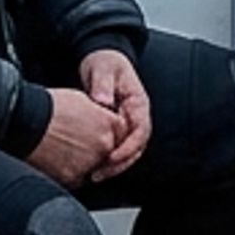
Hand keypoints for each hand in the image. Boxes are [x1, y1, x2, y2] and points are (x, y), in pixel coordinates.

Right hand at [25, 82, 122, 188]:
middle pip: (107, 153)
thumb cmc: (49, 107)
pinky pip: (76, 178)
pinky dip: (68, 172)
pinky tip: (55, 159)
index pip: (120, 135)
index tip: (94, 133)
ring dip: (82, 162)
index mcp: (109, 125)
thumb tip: (102, 119)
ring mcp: (89, 164)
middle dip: (95, 149)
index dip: (106, 133)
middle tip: (75, 141)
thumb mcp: (82, 100)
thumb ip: (100, 114)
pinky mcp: (72, 178)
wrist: (25, 122)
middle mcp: (104, 146)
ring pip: (92, 167)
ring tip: (62, 148)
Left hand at [81, 50, 152, 178]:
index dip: (128, 148)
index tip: (112, 158)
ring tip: (95, 175)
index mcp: (138, 103)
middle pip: (137, 147)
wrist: (102, 59)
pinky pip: (117, 147)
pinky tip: (93, 166)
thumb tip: (103, 100)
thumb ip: (103, 84)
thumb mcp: (103, 69)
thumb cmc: (105, 63)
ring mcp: (128, 123)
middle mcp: (136, 116)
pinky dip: (108, 160)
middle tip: (100, 174)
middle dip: (120, 164)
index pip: (141, 131)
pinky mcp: (117, 128)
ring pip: (129, 151)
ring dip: (114, 166)